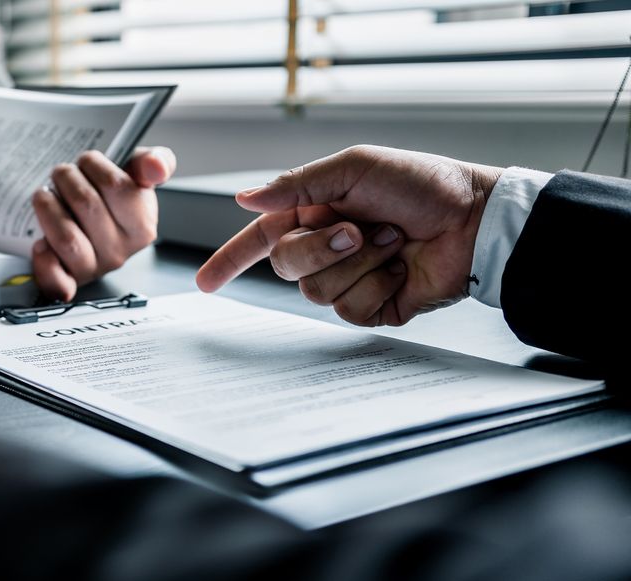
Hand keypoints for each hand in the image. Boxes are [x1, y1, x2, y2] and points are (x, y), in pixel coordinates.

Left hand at [31, 146, 176, 299]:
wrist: (85, 228)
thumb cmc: (111, 203)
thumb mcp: (135, 177)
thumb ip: (153, 162)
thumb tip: (156, 165)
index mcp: (141, 226)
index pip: (117, 186)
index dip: (94, 165)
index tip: (87, 161)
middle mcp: (119, 251)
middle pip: (87, 205)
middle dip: (67, 179)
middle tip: (61, 173)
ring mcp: (92, 269)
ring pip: (66, 237)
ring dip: (47, 207)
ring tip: (44, 196)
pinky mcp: (66, 281)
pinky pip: (55, 279)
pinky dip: (44, 261)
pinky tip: (41, 243)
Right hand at [195, 145, 502, 325]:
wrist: (475, 220)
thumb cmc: (423, 184)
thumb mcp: (354, 167)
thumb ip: (296, 183)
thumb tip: (244, 198)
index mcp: (313, 213)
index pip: (258, 240)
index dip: (229, 261)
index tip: (206, 282)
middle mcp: (325, 248)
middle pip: (283, 265)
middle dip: (320, 248)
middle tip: (358, 229)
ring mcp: (348, 280)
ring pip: (315, 292)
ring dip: (358, 263)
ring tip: (391, 240)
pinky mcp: (373, 307)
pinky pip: (351, 310)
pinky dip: (379, 285)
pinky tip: (401, 268)